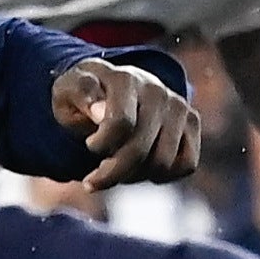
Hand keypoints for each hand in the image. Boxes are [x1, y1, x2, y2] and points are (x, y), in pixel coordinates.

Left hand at [51, 58, 201, 189]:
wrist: (113, 88)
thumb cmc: (86, 97)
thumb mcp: (67, 92)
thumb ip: (81, 97)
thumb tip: (100, 112)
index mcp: (124, 79)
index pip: (121, 124)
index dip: (100, 146)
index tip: (89, 145)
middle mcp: (156, 90)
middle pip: (140, 150)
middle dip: (112, 174)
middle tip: (94, 179)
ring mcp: (178, 106)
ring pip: (162, 163)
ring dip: (135, 176)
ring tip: (118, 167)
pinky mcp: (192, 123)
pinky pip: (186, 165)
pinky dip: (162, 175)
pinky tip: (142, 168)